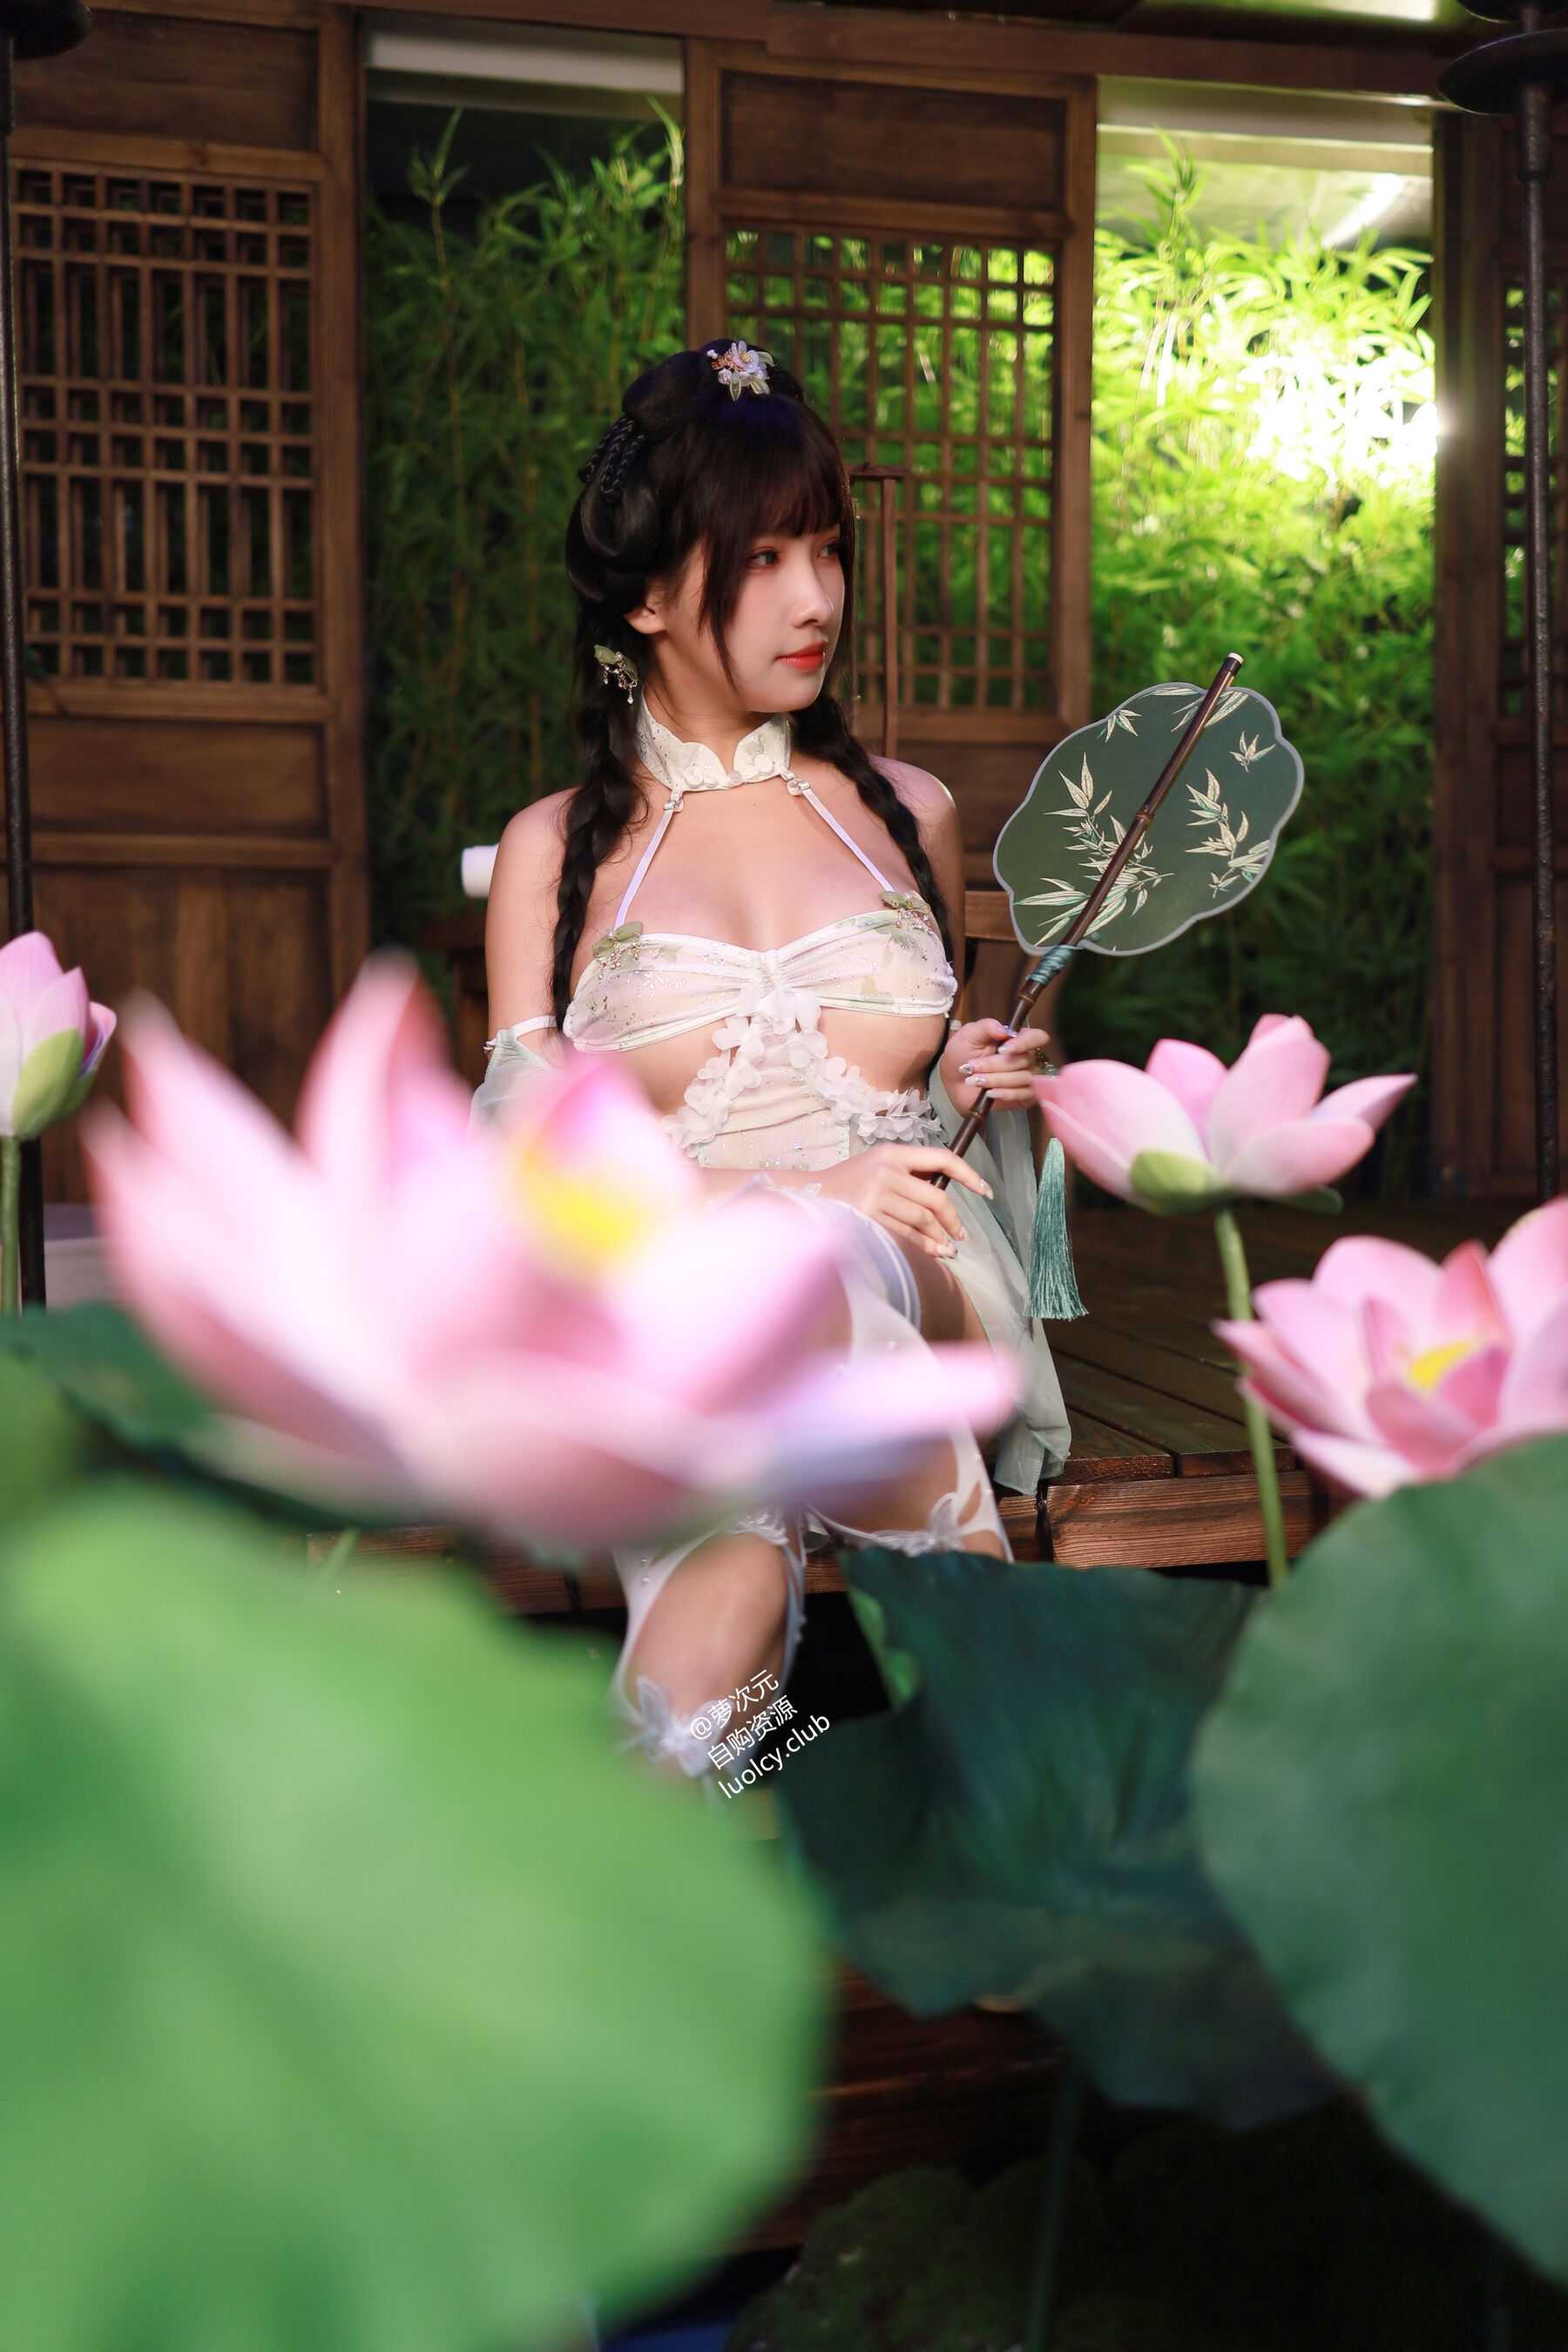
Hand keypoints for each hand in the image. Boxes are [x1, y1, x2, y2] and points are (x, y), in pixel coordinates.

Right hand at [815, 1142, 993, 1259]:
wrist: (807, 1196)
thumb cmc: (847, 1183)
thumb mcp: (877, 1166)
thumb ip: (908, 1175)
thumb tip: (945, 1198)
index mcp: (892, 1153)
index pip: (941, 1158)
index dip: (968, 1175)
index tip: (985, 1191)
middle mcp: (886, 1170)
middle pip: (935, 1197)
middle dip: (953, 1219)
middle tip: (962, 1235)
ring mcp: (876, 1194)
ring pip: (923, 1219)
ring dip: (940, 1238)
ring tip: (949, 1248)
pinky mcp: (867, 1217)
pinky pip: (906, 1235)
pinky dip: (923, 1246)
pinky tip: (933, 1253)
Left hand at [939, 1020, 1053, 1116]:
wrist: (954, 1082)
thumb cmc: (962, 1055)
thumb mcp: (968, 1035)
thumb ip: (986, 1027)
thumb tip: (1004, 1030)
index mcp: (1016, 1038)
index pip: (1037, 1037)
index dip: (1024, 1043)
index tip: (1003, 1050)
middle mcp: (1026, 1056)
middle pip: (1025, 1060)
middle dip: (995, 1065)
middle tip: (972, 1067)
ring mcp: (1028, 1077)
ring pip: (1024, 1078)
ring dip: (996, 1079)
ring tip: (974, 1080)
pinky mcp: (1025, 1095)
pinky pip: (1025, 1094)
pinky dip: (1006, 1094)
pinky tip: (990, 1093)